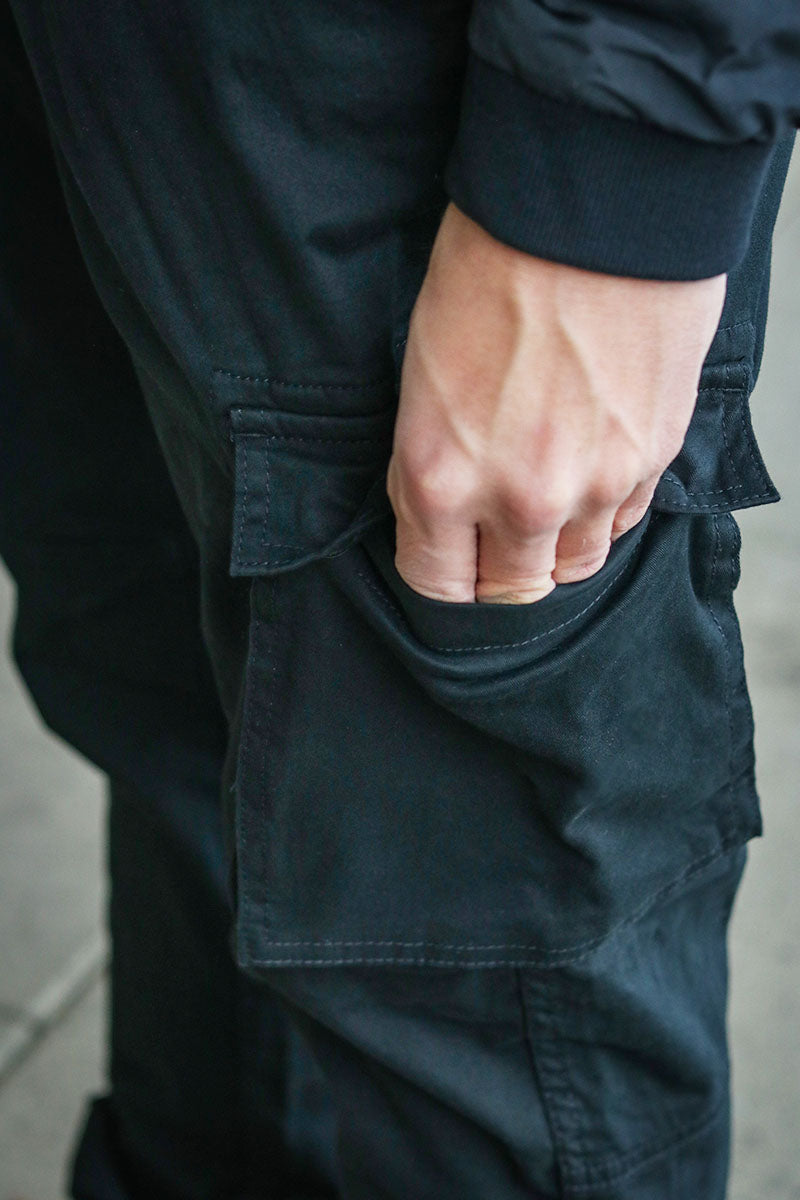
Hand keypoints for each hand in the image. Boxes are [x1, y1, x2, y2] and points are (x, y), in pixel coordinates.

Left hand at [386, 202, 726, 602]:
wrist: (590, 203)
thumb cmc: (489, 269)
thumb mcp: (420, 377)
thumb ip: (430, 468)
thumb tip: (442, 518)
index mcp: (440, 480)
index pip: (436, 584)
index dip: (440, 571)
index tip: (448, 556)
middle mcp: (520, 501)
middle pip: (511, 591)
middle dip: (498, 569)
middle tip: (496, 532)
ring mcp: (595, 486)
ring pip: (575, 565)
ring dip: (556, 544)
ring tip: (548, 493)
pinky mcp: (651, 458)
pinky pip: (624, 521)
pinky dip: (604, 508)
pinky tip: (590, 460)